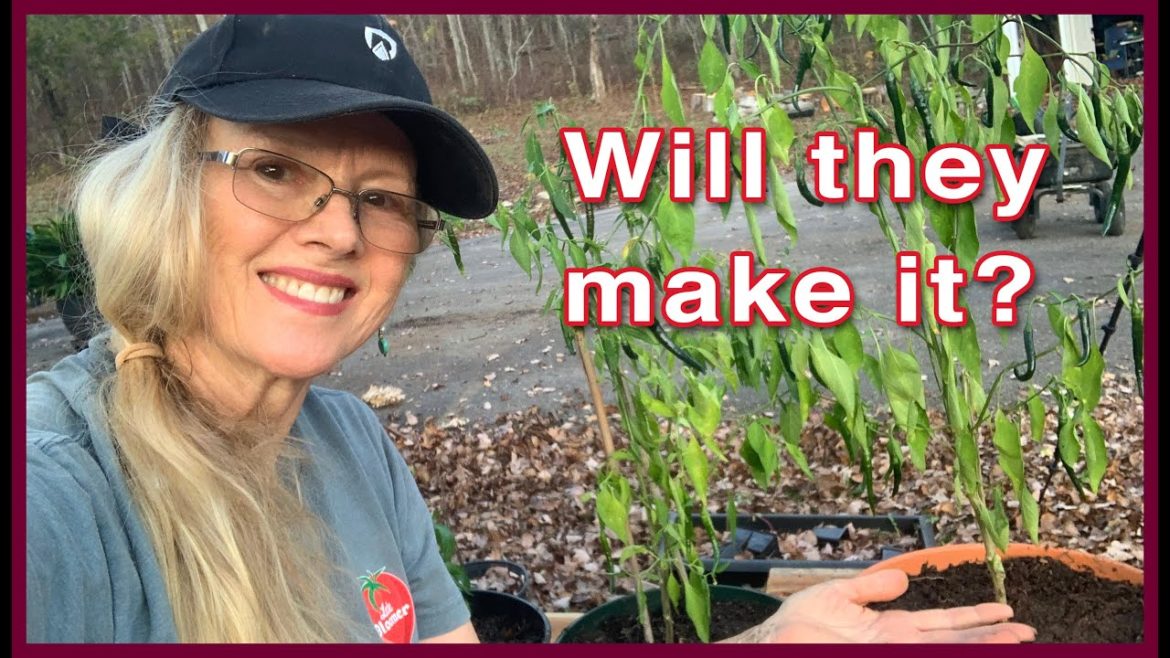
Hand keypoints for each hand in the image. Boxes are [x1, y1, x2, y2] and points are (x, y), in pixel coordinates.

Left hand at [725, 569, 1035, 642]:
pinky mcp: (886, 657)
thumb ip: (870, 587)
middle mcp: (901, 647)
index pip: (944, 624)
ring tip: (1015, 639)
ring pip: (945, 651)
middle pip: (955, 641)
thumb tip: (905, 580)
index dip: (975, 618)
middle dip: (990, 637)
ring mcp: (895, 655)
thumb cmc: (796, 627)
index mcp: (892, 630)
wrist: (772, 646)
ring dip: (979, 646)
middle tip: (1028, 632)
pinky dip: (951, 651)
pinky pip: (927, 657)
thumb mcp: (837, 596)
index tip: (1007, 612)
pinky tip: (966, 648)